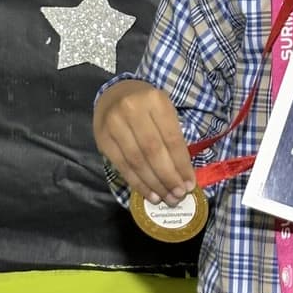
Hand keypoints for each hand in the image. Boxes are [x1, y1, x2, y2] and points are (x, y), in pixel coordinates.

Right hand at [93, 80, 194, 205]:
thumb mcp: (163, 111)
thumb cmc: (146, 106)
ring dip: (154, 184)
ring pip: (137, 161)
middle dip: (168, 177)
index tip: (190, 184)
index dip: (181, 164)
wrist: (114, 94)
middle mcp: (133, 110)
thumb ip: (173, 136)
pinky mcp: (103, 139)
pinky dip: (138, 183)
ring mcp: (115, 124)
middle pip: (153, 151)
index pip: (172, 138)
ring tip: (166, 198)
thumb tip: (184, 174)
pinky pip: (122, 166)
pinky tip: (149, 194)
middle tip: (178, 196)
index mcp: (155, 100)